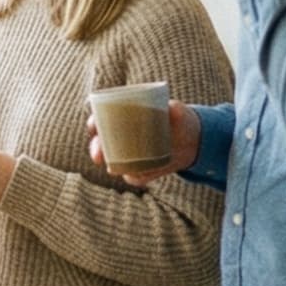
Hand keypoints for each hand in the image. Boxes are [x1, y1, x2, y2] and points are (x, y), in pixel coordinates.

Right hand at [87, 102, 202, 187]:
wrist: (191, 141)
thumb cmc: (179, 119)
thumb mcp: (179, 112)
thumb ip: (176, 109)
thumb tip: (172, 108)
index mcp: (124, 118)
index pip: (101, 119)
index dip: (94, 123)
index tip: (93, 126)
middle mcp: (122, 138)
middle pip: (101, 144)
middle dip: (96, 150)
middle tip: (98, 155)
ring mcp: (130, 155)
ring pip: (113, 163)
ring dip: (114, 167)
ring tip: (121, 168)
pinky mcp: (140, 170)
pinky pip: (133, 177)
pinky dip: (135, 177)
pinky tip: (140, 175)